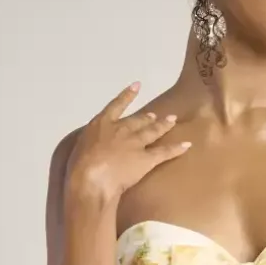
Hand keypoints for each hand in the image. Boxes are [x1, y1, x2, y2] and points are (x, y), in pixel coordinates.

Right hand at [67, 82, 190, 201]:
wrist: (92, 178)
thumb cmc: (78, 166)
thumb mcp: (79, 147)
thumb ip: (90, 143)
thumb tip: (93, 146)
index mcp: (101, 125)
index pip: (115, 106)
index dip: (127, 96)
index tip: (137, 86)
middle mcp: (121, 130)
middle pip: (138, 120)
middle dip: (147, 117)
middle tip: (155, 115)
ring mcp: (135, 143)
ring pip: (153, 131)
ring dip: (163, 125)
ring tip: (172, 120)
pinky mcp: (146, 158)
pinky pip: (165, 152)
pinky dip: (177, 149)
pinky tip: (187, 145)